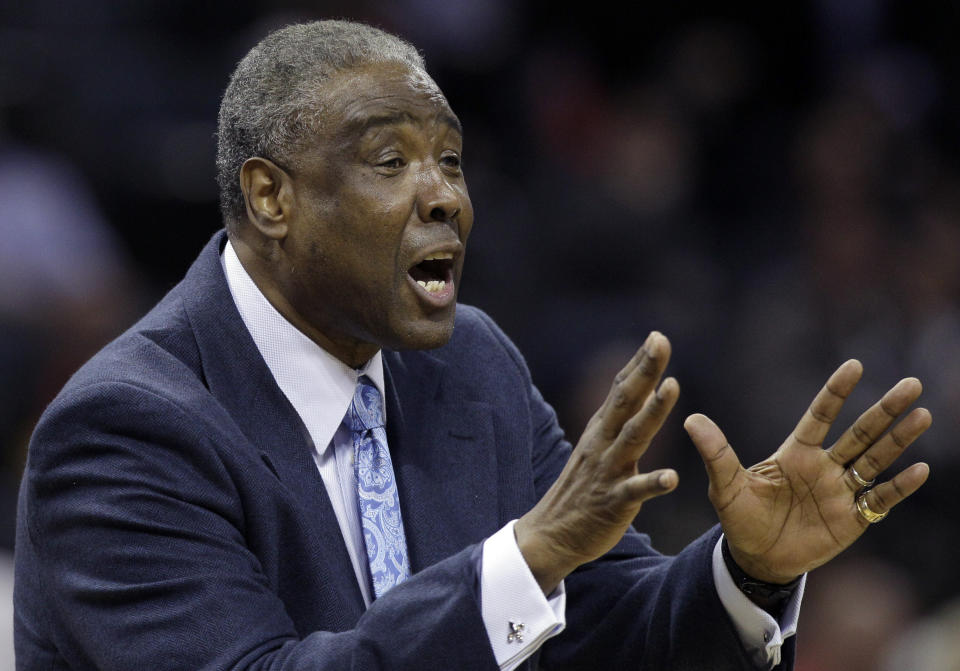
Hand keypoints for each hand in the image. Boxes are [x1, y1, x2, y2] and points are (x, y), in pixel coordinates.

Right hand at [515, 332, 679, 593]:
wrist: (551, 534)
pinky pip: (634, 491)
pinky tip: (672, 477)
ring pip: (633, 437)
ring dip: (653, 411)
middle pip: (626, 401)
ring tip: (673, 386)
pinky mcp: (613, 502)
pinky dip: (653, 483)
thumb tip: (636, 388)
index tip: (657, 336)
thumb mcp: (596, 446)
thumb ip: (617, 419)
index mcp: (601, 430)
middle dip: (645, 371)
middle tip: (661, 342)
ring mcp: (607, 471)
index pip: (621, 389)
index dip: (639, 363)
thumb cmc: (582, 488)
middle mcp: (603, 444)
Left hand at [684, 359, 930, 583]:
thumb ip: (716, 453)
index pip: (820, 416)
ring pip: (875, 459)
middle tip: (911, 385)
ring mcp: (841, 491)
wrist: (755, 558)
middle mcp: (824, 467)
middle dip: (884, 410)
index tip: (854, 365)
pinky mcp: (852, 519)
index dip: (836, 392)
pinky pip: (880, 499)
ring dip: (899, 439)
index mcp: (795, 453)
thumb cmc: (740, 518)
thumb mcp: (725, 485)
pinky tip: (920, 469)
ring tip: (922, 415)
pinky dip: (899, 486)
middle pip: (859, 433)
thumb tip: (691, 419)